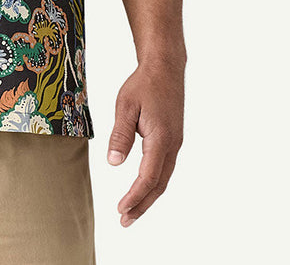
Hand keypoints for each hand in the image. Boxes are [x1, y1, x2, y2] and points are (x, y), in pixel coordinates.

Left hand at [106, 57, 184, 226]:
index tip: (120, 210)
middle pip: (159, 184)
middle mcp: (173, 144)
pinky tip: (143, 188)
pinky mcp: (173, 139)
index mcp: (161, 138)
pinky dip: (154, 182)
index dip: (135, 196)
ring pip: (163, 178)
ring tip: (131, 211)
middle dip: (142, 204)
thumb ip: (120, 135)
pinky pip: (164, 168)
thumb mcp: (125, 106)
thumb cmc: (143, 84)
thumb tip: (113, 163)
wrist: (165, 67)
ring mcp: (175, 143)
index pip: (148, 176)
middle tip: (125, 221)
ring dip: (148, 196)